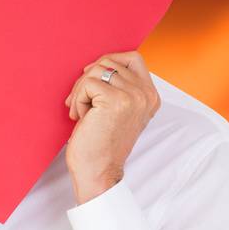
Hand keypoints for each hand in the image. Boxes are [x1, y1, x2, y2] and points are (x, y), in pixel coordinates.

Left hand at [64, 50, 160, 203]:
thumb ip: (117, 88)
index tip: (90, 78)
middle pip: (110, 62)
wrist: (98, 171)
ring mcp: (134, 96)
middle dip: (86, 79)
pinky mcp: (116, 100)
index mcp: (150, 96)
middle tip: (77, 102)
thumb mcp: (117, 111)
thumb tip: (93, 66)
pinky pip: (88, 84)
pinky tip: (80, 117)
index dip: (108, 61)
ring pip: (97, 71)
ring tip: (80, 112)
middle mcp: (147, 94)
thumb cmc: (100, 144)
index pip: (133, 58)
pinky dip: (78, 99)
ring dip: (80, 91)